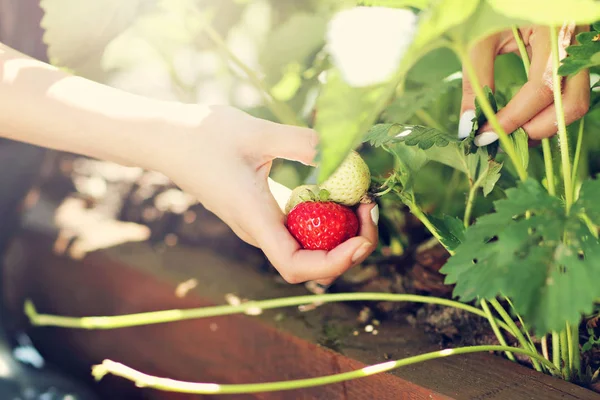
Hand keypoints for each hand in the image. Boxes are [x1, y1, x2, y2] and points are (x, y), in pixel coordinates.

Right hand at [158, 104, 377, 283]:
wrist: (168, 138)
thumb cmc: (203, 135)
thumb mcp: (258, 133)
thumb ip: (305, 143)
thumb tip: (351, 153)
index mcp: (254, 221)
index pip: (297, 266)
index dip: (334, 262)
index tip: (361, 238)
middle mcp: (258, 232)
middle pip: (311, 263)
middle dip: (349, 245)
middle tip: (370, 206)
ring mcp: (260, 225)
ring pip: (308, 248)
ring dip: (340, 232)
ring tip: (360, 198)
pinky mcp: (261, 214)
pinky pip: (300, 229)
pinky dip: (325, 219)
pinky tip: (338, 192)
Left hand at [458, 24, 589, 144]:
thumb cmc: (491, 7)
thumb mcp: (479, 40)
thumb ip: (476, 82)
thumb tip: (468, 126)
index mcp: (553, 31)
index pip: (541, 89)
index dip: (514, 120)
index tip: (486, 137)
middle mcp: (574, 42)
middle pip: (570, 103)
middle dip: (535, 129)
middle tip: (501, 139)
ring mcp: (579, 50)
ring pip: (575, 101)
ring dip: (544, 124)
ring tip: (511, 131)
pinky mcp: (574, 57)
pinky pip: (570, 93)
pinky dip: (549, 111)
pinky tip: (523, 116)